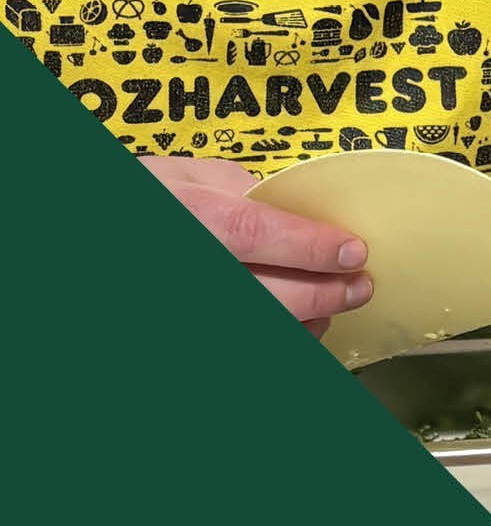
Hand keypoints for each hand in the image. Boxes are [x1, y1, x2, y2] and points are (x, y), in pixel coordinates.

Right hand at [138, 155, 369, 339]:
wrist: (95, 234)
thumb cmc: (148, 198)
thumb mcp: (188, 175)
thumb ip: (243, 190)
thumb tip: (297, 210)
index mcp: (191, 216)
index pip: (255, 233)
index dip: (310, 247)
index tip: (355, 253)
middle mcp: (190, 265)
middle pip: (261, 293)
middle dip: (320, 295)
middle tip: (360, 287)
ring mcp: (181, 310)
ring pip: (254, 328)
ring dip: (298, 327)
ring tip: (329, 313)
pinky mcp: (178, 340)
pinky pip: (236, 349)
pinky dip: (275, 340)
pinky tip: (294, 331)